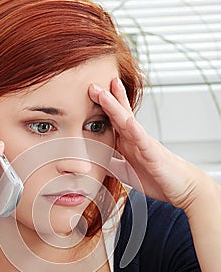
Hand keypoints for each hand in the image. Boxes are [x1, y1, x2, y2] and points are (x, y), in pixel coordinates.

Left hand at [88, 78, 210, 210]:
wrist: (181, 187)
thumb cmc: (156, 177)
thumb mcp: (125, 172)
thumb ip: (111, 165)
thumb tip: (93, 162)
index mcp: (128, 142)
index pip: (113, 120)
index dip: (102, 107)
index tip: (89, 94)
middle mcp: (135, 138)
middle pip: (119, 115)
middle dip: (106, 99)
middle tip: (92, 84)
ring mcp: (144, 144)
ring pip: (128, 122)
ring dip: (116, 107)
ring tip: (105, 92)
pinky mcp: (153, 154)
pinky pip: (143, 140)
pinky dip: (136, 130)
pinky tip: (128, 120)